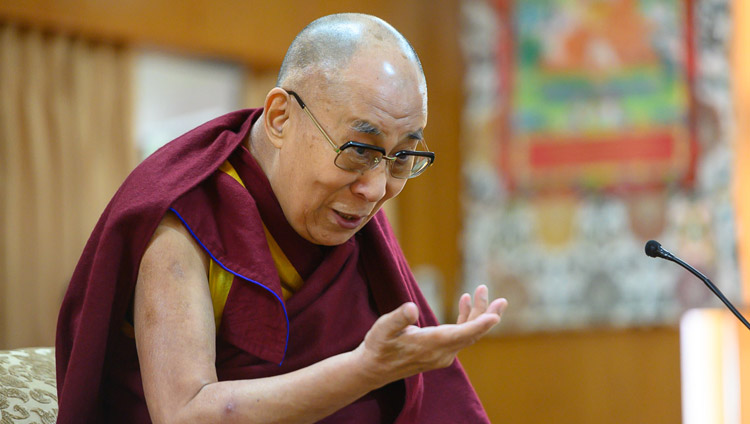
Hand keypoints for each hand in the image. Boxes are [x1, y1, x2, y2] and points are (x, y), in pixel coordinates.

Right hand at [354, 285, 506, 386]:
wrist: (374, 369)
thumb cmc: (377, 346)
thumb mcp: (382, 329)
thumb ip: (398, 318)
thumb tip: (411, 308)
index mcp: (429, 345)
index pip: (460, 335)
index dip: (479, 324)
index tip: (496, 316)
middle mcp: (441, 352)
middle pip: (471, 334)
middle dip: (487, 315)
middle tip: (502, 300)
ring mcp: (443, 354)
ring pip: (468, 334)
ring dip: (478, 314)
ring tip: (481, 291)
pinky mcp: (441, 351)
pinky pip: (460, 335)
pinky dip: (465, 319)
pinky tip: (464, 302)